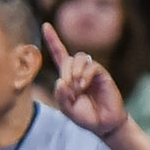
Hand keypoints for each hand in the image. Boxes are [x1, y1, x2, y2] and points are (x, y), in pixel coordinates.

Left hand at [43, 22, 129, 138]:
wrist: (104, 124)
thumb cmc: (85, 116)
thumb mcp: (67, 109)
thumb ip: (61, 97)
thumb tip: (61, 80)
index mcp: (68, 77)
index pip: (59, 54)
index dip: (53, 40)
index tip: (45, 25)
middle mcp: (79, 71)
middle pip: (68, 58)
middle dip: (65, 72)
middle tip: (69, 89)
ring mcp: (91, 71)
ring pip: (80, 57)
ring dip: (75, 72)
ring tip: (77, 88)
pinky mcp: (102, 74)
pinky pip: (92, 66)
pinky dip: (85, 75)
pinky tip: (84, 86)